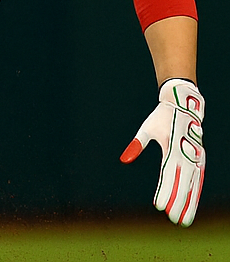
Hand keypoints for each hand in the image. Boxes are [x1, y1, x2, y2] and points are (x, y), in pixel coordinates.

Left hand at [121, 77, 204, 225]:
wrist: (184, 105)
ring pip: (192, 185)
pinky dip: (194, 195)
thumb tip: (124, 159)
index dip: (164, 191)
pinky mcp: (200, 160)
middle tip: (172, 218)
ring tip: (183, 220)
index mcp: (172, 146)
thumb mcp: (147, 128)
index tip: (158, 206)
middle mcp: (187, 154)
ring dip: (188, 203)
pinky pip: (198, 181)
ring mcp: (196, 157)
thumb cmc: (162, 117)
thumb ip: (137, 144)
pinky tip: (191, 207)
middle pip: (182, 183)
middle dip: (177, 202)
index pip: (167, 174)